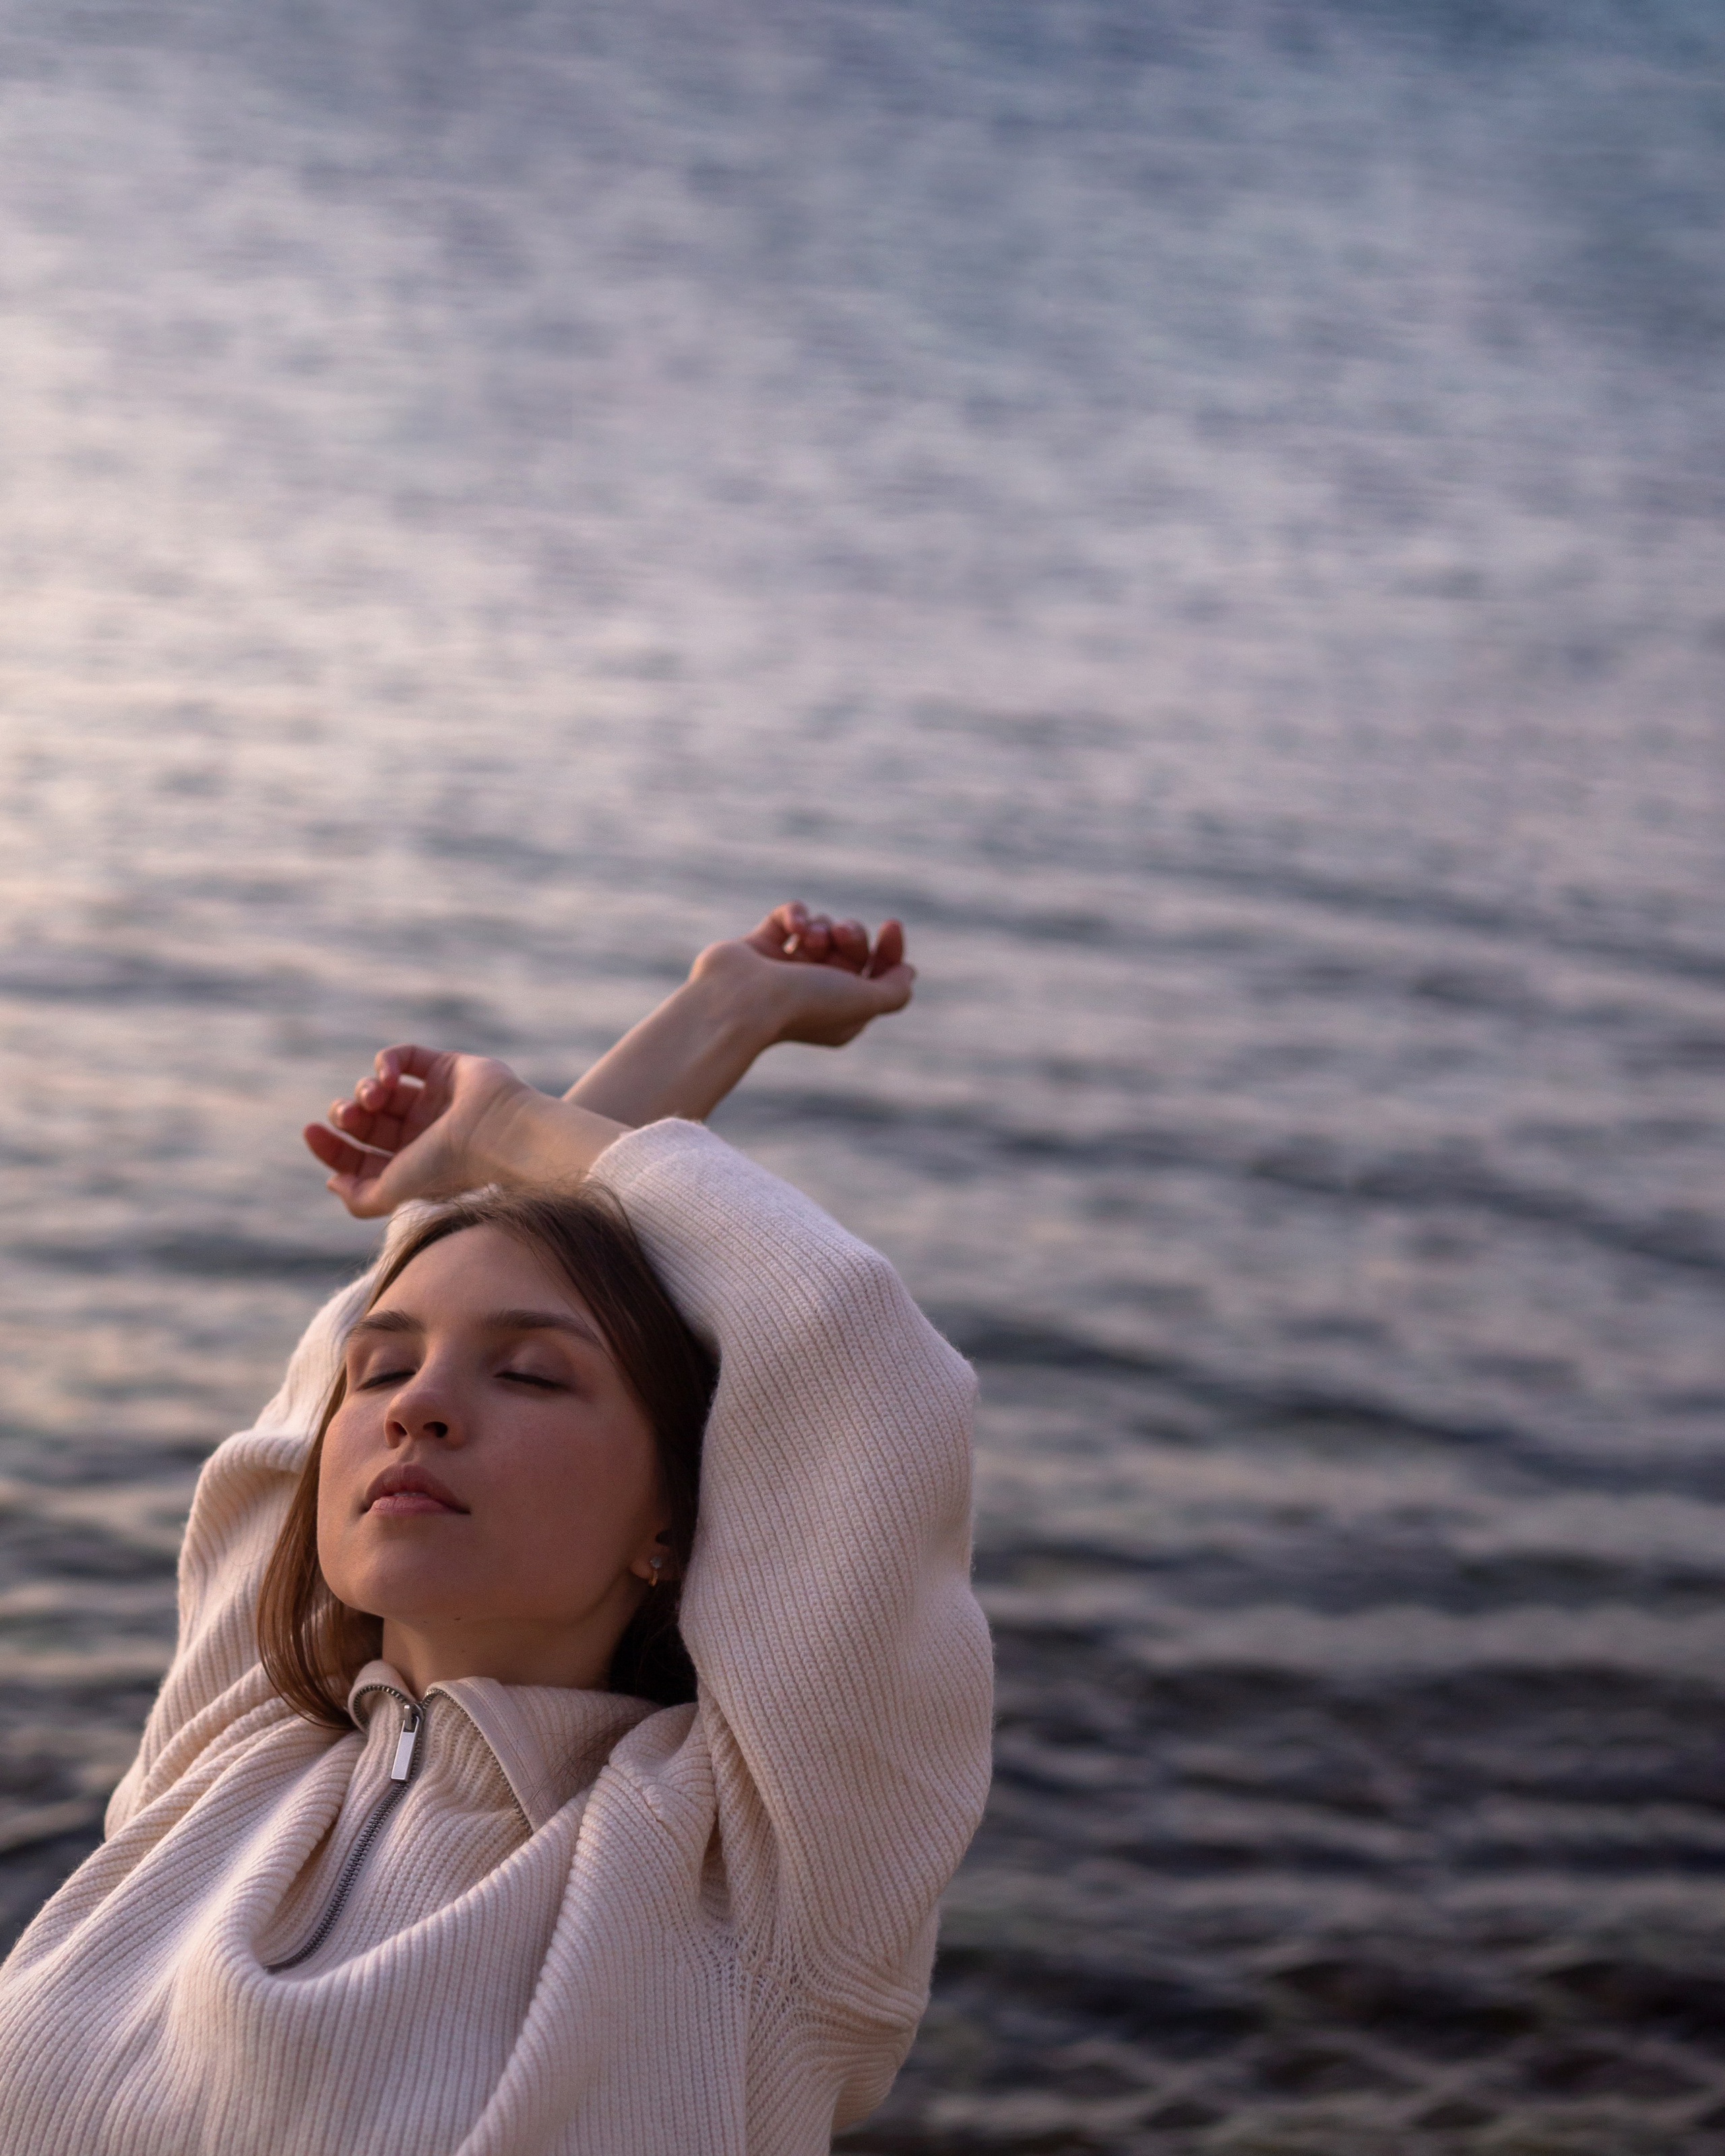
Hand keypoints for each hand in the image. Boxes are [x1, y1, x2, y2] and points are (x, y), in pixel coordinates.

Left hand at [304, 1047, 540, 1217]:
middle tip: (350, 1116)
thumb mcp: (393, 1192)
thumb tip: (331, 1181)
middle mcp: (421, 1133)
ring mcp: (433, 1100)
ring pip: (379, 1089)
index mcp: (411, 1165)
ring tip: (374, 1097)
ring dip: (363, 1090)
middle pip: (366, 1121)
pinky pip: (403, 1057)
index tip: (310, 1133)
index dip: (331, 1145)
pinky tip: (384, 1076)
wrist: (498, 1135)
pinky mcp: (445, 1067)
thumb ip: (359, 1197)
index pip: (359, 1154)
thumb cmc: (448, 1168)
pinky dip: (384, 1062)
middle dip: (347, 1116)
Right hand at [693, 902, 915, 1049]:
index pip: (877, 974)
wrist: (740, 1001)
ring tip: (808, 937)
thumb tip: (907, 971)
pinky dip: (795, 914)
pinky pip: (788, 917)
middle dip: (852, 934)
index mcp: (842, 1012)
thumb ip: (894, 991)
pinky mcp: (759, 947)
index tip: (891, 926)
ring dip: (822, 926)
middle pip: (851, 948)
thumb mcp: (865, 1002)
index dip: (889, 949)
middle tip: (841, 933)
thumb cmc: (805, 1004)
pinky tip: (795, 924)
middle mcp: (815, 992)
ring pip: (822, 928)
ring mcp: (785, 969)